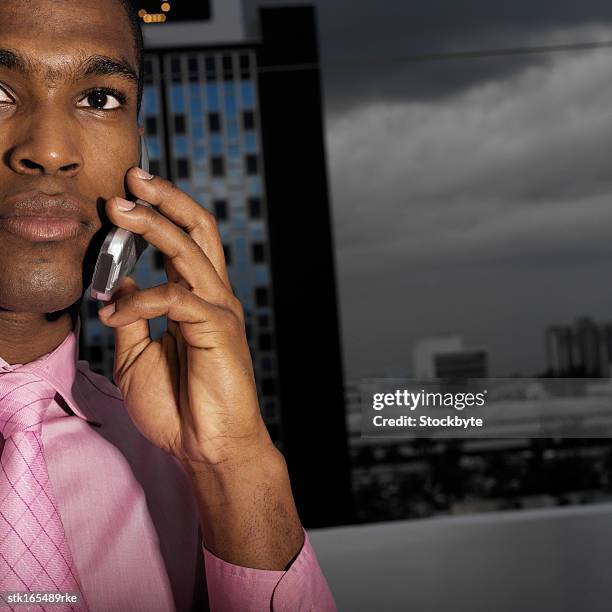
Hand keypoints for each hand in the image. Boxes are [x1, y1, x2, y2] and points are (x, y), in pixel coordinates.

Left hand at [97, 167, 274, 467]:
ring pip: (190, 250)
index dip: (157, 215)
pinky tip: (113, 316)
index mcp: (196, 299)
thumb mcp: (138, 354)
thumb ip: (133, 315)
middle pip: (198, 230)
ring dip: (153, 226)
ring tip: (117, 210)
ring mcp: (219, 308)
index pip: (184, 242)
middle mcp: (213, 296)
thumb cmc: (178, 404)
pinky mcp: (219, 327)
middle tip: (131, 178)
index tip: (122, 197)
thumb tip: (118, 283)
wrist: (208, 445)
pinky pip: (175, 298)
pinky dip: (139, 300)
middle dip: (165, 200)